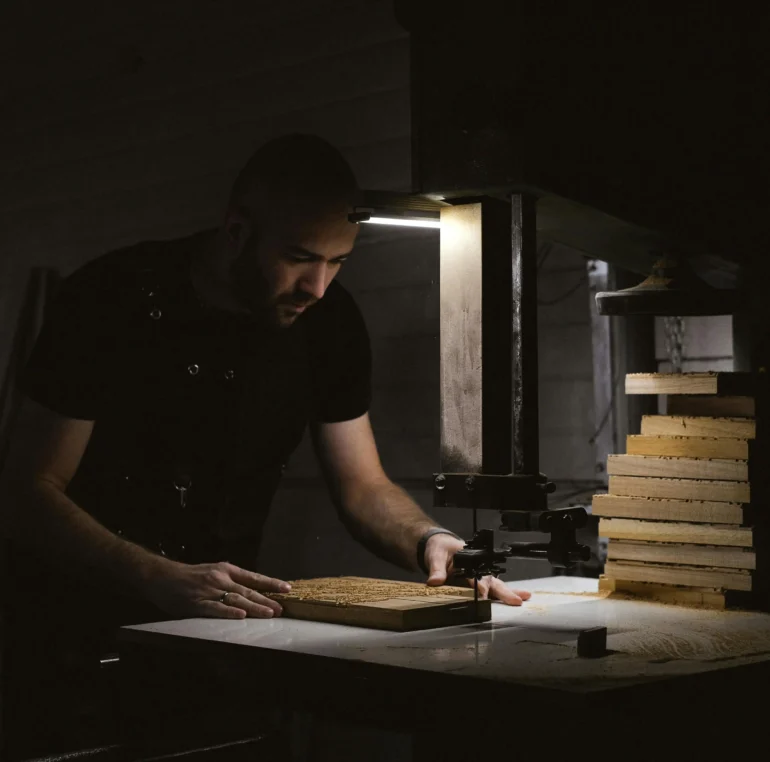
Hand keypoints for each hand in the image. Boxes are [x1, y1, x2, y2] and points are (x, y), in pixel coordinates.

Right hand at [140, 558, 291, 619]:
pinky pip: (215, 609)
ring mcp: (209, 591)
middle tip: (281, 608)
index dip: (270, 583)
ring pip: (236, 599)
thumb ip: (230, 580)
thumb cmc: (189, 576)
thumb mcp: (213, 572)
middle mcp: (220, 578)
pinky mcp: (197, 603)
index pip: (253, 577)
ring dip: (254, 607)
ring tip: (269, 614)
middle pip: (248, 590)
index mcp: (226, 570)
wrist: (161, 576)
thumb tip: (252, 590)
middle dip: (266, 600)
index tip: (286, 588)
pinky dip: (229, 612)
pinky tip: (240, 616)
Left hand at [423, 533, 530, 605]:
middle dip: (503, 591)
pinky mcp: (478, 583)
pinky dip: (503, 595)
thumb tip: (434, 581)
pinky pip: (491, 589)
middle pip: (491, 580)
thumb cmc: (439, 548)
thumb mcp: (435, 555)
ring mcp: (479, 576)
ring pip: (495, 585)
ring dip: (508, 593)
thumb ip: (436, 569)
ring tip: (520, 599)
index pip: (475, 575)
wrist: (439, 546)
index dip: (479, 586)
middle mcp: (477, 568)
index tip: (483, 595)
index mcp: (468, 559)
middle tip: (514, 600)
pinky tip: (517, 598)